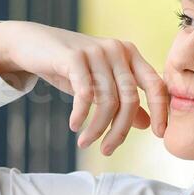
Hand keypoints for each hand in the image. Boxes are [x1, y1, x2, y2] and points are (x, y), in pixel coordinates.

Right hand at [0, 21, 169, 155]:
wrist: (32, 44)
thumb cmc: (69, 67)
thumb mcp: (99, 83)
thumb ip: (122, 99)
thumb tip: (145, 123)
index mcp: (130, 55)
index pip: (156, 84)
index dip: (161, 111)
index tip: (159, 135)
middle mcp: (117, 50)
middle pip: (130, 99)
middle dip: (119, 131)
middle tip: (106, 150)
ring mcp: (96, 52)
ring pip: (107, 101)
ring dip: (96, 128)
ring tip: (84, 143)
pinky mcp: (74, 57)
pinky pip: (85, 94)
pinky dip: (80, 115)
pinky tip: (73, 125)